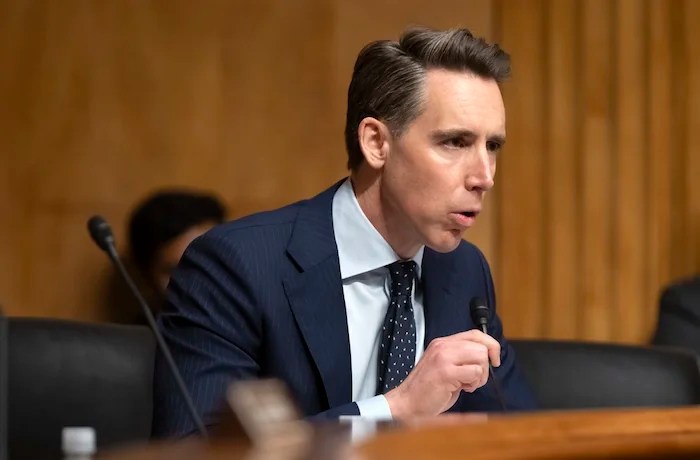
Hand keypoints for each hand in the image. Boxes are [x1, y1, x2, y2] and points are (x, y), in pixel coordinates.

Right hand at [384, 329, 499, 419]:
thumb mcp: (444, 365)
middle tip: (475, 379)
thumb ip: (461, 357)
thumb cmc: (427, 388)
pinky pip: (474, 373)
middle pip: (481, 346)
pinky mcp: (446, 372)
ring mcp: (443, 358)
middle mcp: (442, 346)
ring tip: (467, 384)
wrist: (407, 402)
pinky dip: (474, 383)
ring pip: (480, 357)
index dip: (491, 345)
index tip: (494, 360)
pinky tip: (462, 388)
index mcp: (442, 343)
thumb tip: (486, 356)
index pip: (475, 334)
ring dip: (480, 375)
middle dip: (485, 365)